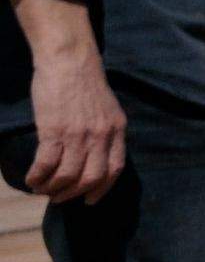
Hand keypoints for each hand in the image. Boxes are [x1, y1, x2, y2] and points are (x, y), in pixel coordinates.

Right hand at [11, 0, 124, 204]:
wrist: (69, 60)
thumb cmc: (83, 81)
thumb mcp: (106, 108)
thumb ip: (104, 130)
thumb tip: (94, 154)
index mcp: (117, 129)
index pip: (115, 169)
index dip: (102, 189)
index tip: (90, 201)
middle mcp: (102, 135)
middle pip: (92, 178)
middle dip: (73, 193)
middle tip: (58, 198)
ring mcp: (79, 134)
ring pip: (69, 176)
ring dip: (53, 188)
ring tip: (42, 189)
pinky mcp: (55, 130)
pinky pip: (47, 164)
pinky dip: (38, 177)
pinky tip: (32, 178)